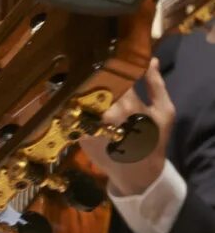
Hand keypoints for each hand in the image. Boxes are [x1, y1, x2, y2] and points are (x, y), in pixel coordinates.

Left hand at [79, 63, 172, 197]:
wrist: (138, 171)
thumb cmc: (154, 140)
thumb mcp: (163, 111)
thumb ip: (156, 84)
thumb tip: (151, 60)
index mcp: (130, 105)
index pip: (114, 76)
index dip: (108, 67)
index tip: (102, 60)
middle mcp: (108, 114)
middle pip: (93, 87)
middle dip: (90, 78)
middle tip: (83, 69)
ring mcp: (92, 126)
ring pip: (80, 100)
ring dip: (76, 92)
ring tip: (71, 85)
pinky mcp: (80, 137)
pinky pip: (73, 117)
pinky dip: (70, 110)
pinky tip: (67, 105)